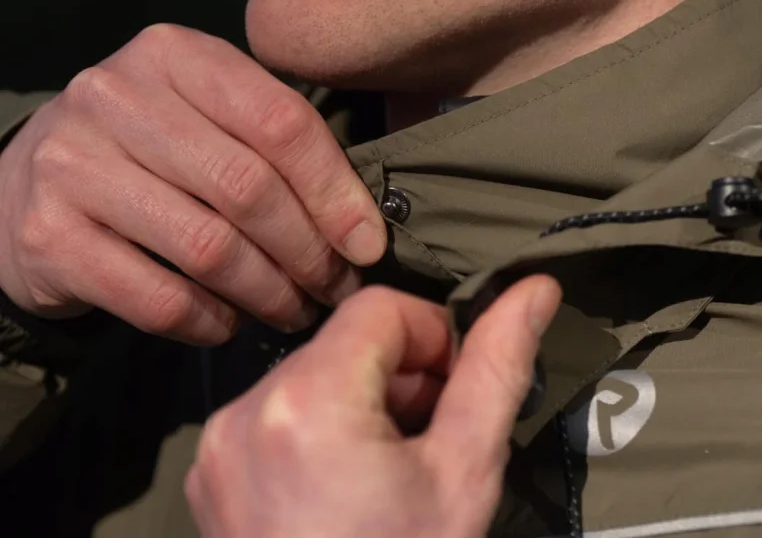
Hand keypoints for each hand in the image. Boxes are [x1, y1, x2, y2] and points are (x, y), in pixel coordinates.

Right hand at [0, 24, 384, 343]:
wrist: (23, 185)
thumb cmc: (149, 153)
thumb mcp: (208, 118)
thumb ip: (276, 145)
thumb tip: (363, 227)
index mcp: (174, 54)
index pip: (280, 121)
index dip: (336, 192)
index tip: (369, 245)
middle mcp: (115, 96)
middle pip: (247, 187)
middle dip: (309, 252)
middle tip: (335, 288)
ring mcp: (72, 164)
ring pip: (208, 248)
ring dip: (268, 294)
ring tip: (293, 310)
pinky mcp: (48, 235)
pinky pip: (158, 298)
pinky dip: (209, 322)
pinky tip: (229, 323)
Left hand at [185, 276, 560, 537]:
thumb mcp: (465, 472)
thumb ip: (498, 368)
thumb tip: (532, 292)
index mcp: (306, 404)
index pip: (383, 308)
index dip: (436, 338)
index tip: (458, 387)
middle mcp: (246, 416)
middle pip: (345, 343)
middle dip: (403, 377)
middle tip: (435, 438)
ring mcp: (221, 450)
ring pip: (313, 377)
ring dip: (366, 403)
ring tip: (396, 470)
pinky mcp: (214, 477)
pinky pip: (278, 417)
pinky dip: (324, 431)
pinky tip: (354, 485)